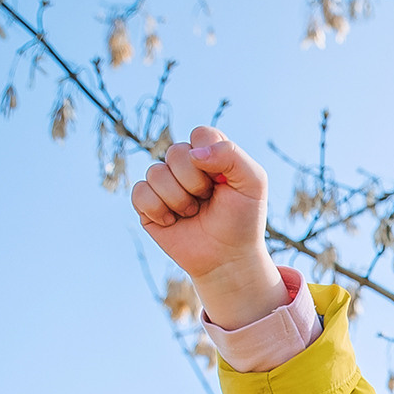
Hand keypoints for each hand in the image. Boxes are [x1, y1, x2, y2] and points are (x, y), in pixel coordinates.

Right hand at [131, 125, 284, 328]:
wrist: (227, 258)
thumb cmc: (242, 220)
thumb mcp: (253, 183)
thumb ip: (231, 155)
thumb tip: (194, 153)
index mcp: (210, 153)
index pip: (201, 135)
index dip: (211, 158)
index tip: (224, 181)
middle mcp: (185, 164)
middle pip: (176, 152)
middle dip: (196, 183)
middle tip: (208, 201)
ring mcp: (164, 182)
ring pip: (156, 173)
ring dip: (179, 200)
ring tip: (193, 213)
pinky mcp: (147, 203)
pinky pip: (140, 192)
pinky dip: (159, 210)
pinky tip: (173, 221)